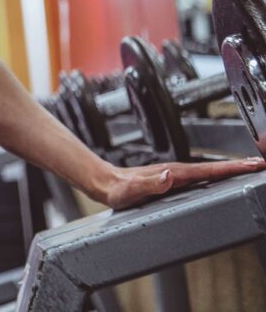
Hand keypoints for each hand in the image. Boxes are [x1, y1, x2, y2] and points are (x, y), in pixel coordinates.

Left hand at [98, 157, 265, 209]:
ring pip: (209, 172)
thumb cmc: (118, 190)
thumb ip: (150, 183)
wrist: (107, 184)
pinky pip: (201, 177)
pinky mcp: (173, 180)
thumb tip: (169, 176)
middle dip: (240, 167)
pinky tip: (223, 180)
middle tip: (262, 166)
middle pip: (215, 169)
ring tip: (251, 171)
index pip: (209, 170)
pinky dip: (217, 176)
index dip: (232, 168)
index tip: (254, 165)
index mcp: (174, 173)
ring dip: (231, 171)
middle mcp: (177, 172)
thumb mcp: (132, 190)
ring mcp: (176, 175)